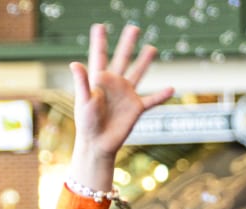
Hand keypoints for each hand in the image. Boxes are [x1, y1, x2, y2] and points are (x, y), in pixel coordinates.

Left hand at [68, 24, 173, 189]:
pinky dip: (161, 96)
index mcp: (99, 80)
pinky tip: (171, 88)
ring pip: (138, 74)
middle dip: (127, 44)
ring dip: (144, 62)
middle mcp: (114, 85)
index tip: (99, 26)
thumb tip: (74, 63)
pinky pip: (152, 100)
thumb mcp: (83, 101)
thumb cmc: (86, 123)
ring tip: (151, 48)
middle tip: (133, 27)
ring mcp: (126, 95)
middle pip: (122, 59)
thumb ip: (82, 82)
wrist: (97, 144)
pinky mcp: (136, 108)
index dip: (100, 41)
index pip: (100, 56)